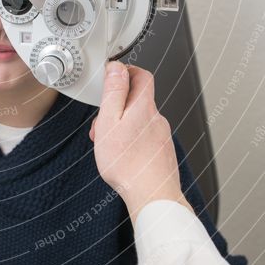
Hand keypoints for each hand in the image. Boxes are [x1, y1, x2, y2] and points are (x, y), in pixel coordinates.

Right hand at [90, 62, 192, 223]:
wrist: (152, 196)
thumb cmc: (128, 164)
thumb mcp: (110, 121)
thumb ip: (113, 92)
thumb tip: (116, 68)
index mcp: (143, 106)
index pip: (141, 74)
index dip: (127, 71)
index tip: (112, 76)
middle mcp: (157, 118)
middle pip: (138, 100)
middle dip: (117, 106)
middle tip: (102, 120)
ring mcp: (162, 136)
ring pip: (139, 121)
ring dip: (122, 126)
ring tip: (108, 144)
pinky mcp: (162, 152)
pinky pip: (144, 138)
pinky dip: (131, 141)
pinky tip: (122, 156)